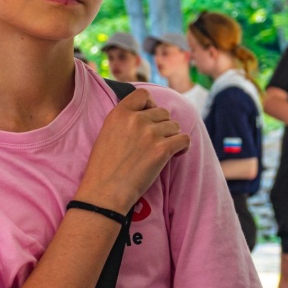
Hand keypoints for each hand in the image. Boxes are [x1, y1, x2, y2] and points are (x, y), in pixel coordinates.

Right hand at [76, 88, 189, 213]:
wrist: (105, 192)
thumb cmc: (103, 167)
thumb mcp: (107, 132)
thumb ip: (124, 119)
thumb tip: (146, 114)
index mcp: (119, 113)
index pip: (143, 95)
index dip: (150, 105)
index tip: (149, 118)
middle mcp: (136, 119)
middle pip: (162, 112)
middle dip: (162, 125)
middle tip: (155, 142)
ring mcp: (150, 133)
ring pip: (174, 126)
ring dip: (171, 137)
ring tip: (161, 150)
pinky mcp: (162, 150)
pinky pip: (184, 140)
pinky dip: (182, 147)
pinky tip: (175, 154)